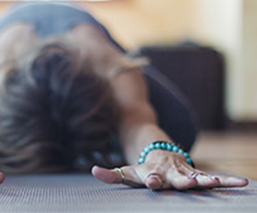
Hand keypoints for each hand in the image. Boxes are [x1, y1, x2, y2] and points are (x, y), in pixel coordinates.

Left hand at [91, 150, 248, 189]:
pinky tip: (243, 183)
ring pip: (197, 176)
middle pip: (176, 178)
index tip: (153, 182)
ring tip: (216, 182)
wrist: (158, 151)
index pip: (151, 177)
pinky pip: (214, 177)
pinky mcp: (196, 173)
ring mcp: (184, 172)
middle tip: (189, 183)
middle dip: (182, 181)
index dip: (152, 179)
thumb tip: (93, 170)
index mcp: (152, 173)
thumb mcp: (126, 172)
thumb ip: (110, 174)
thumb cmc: (142, 168)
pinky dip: (228, 180)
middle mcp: (170, 172)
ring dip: (207, 180)